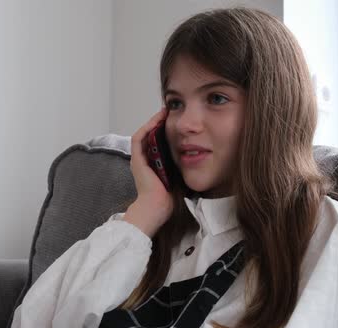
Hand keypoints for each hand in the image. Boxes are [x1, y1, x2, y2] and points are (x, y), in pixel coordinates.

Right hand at [124, 107, 173, 237]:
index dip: (165, 128)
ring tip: (164, 111)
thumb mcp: (179, 175)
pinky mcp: (136, 159)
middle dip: (159, 122)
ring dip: (153, 121)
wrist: (158, 207)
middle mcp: (145, 159)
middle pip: (150, 135)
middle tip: (170, 111)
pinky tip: (158, 119)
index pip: (157, 140)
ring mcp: (139, 159)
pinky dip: (147, 127)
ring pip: (144, 133)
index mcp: (155, 163)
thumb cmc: (170, 197)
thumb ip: (184, 165)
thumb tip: (201, 155)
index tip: (176, 119)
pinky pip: (139, 138)